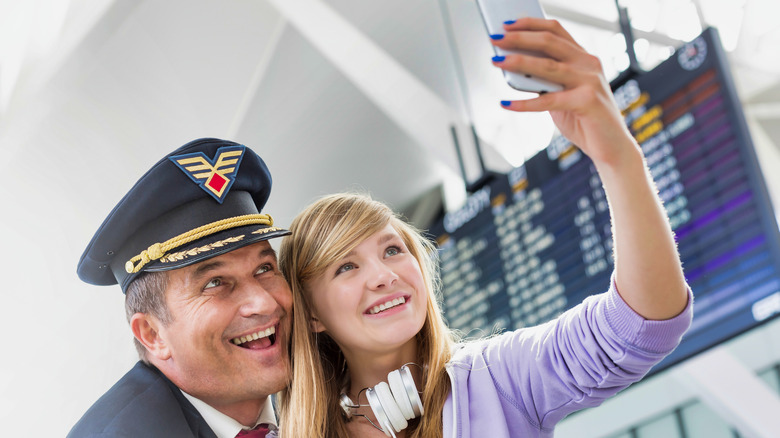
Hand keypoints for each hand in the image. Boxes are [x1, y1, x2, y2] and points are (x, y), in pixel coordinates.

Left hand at [491, 18, 634, 167]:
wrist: (611, 147)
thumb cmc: (584, 119)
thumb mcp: (562, 94)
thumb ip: (545, 81)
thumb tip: (513, 69)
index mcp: (583, 58)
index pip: (555, 30)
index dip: (530, 24)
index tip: (506, 25)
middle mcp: (588, 64)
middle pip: (549, 42)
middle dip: (519, 38)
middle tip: (496, 39)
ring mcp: (590, 81)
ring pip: (547, 66)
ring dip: (519, 62)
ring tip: (497, 61)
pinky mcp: (588, 102)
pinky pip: (548, 101)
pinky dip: (524, 103)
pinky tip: (506, 103)